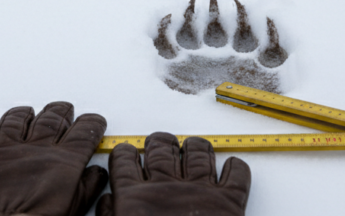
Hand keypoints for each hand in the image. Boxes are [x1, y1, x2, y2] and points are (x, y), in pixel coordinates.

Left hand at [0, 101, 107, 215]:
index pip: (84, 132)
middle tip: (65, 109)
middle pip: (52, 118)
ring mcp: (4, 149)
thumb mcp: (73, 210)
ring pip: (15, 119)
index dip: (92, 124)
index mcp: (62, 161)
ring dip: (23, 113)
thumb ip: (87, 188)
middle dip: (61, 111)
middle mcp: (35, 148)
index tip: (95, 121)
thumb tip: (97, 174)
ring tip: (28, 111)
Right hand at [97, 132, 250, 215]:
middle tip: (160, 144)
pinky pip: (236, 173)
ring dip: (195, 146)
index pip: (125, 160)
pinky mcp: (228, 201)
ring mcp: (199, 190)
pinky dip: (235, 167)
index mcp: (135, 197)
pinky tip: (230, 167)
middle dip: (159, 142)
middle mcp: (166, 186)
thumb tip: (108, 201)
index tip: (128, 153)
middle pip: (161, 147)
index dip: (126, 153)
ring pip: (198, 151)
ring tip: (193, 147)